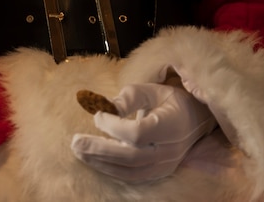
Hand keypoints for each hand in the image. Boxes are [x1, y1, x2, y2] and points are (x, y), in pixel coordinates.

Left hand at [71, 83, 216, 182]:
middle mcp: (168, 149)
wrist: (193, 120)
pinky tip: (94, 160)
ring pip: (129, 171)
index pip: (137, 133)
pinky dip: (111, 170)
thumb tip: (106, 107)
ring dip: (101, 162)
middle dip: (99, 150)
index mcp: (169, 125)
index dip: (113, 126)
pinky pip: (132, 176)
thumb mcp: (150, 89)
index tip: (97, 114)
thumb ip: (129, 97)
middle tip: (74, 142)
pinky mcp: (158, 172)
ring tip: (79, 151)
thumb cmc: (167, 100)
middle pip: (130, 157)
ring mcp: (164, 165)